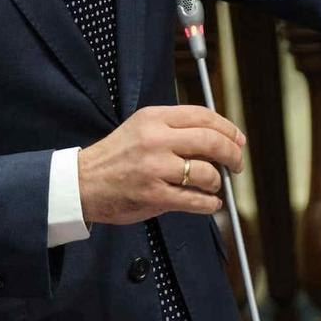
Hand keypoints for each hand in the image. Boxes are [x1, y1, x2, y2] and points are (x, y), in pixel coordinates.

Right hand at [79, 104, 244, 226]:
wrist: (82, 183)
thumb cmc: (115, 157)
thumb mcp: (141, 129)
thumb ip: (175, 130)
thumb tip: (218, 141)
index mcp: (154, 118)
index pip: (202, 116)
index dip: (228, 129)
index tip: (238, 140)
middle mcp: (155, 139)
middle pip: (211, 141)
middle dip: (232, 154)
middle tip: (237, 164)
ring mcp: (154, 168)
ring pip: (206, 173)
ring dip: (217, 182)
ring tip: (212, 186)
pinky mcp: (154, 195)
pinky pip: (195, 200)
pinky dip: (209, 204)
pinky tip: (209, 203)